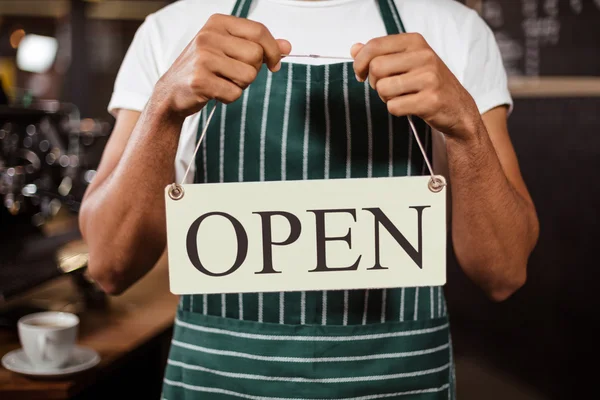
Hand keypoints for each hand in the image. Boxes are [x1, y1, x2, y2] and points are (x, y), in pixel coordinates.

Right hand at [155, 14, 290, 117]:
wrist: (172, 91)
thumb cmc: (204, 68)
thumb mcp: (229, 49)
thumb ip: (258, 45)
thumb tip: (287, 47)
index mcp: (217, 23)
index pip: (259, 31)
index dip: (273, 50)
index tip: (274, 64)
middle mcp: (208, 36)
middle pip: (256, 56)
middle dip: (252, 71)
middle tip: (234, 74)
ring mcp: (202, 58)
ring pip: (248, 76)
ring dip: (241, 85)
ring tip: (222, 82)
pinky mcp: (200, 80)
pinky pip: (234, 93)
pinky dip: (229, 97)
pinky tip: (215, 92)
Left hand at [351, 34, 479, 140]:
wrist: (458, 107)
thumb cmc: (428, 83)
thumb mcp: (407, 61)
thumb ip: (380, 53)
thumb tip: (354, 49)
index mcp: (415, 42)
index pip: (374, 46)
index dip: (360, 62)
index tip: (361, 73)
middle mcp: (424, 56)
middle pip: (376, 68)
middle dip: (374, 82)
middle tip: (385, 88)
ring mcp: (429, 78)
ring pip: (383, 88)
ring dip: (385, 97)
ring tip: (400, 96)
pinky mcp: (430, 100)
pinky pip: (394, 107)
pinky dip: (395, 109)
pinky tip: (408, 106)